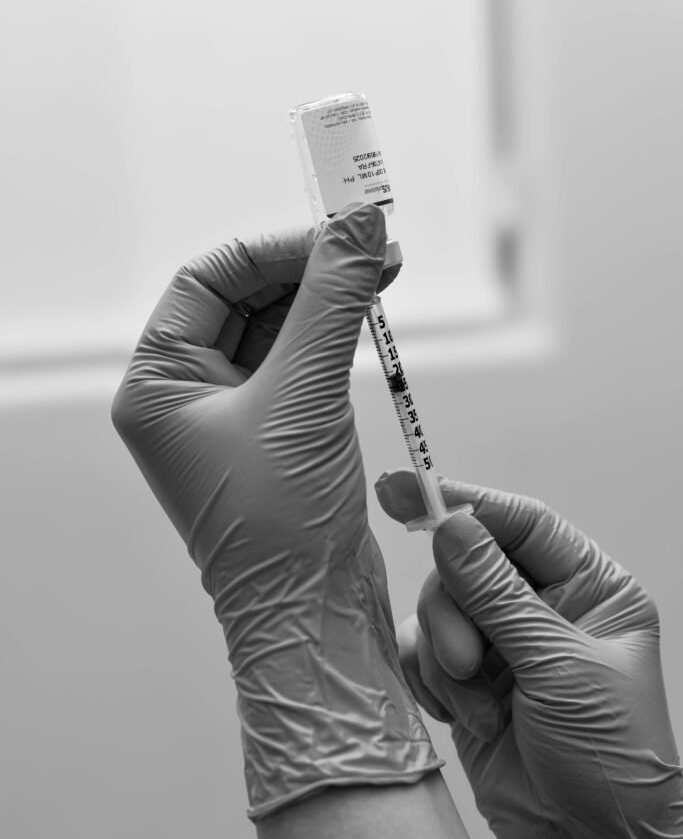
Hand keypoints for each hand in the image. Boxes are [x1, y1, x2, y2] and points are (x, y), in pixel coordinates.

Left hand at [111, 206, 441, 819]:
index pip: (209, 279)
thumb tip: (360, 222)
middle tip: (374, 243)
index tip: (338, 229)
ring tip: (385, 268)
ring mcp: (233, 416)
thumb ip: (333, 300)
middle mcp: (187, 395)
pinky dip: (337, 335)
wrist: (313, 616)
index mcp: (158, 384)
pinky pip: (303, 363)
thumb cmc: (282, 523)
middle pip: (246, 298)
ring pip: (280, 328)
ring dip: (330, 298)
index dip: (275, 248)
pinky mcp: (278, 434)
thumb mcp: (306, 395)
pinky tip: (370, 312)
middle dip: (310, 269)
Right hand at [375, 469, 682, 838]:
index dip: (466, 501)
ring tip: (479, 700)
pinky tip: (462, 712)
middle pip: (468, 563)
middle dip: (456, 608)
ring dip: (446, 654)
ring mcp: (502, 645)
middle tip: (469, 657)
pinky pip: (422, 651)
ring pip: (439, 608)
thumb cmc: (611, 763)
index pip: (520, 523)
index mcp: (588, 588)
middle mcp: (543, 609)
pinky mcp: (468, 682)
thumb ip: (498, 594)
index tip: (407, 490)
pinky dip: (430, 679)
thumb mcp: (560, 668)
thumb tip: (453, 526)